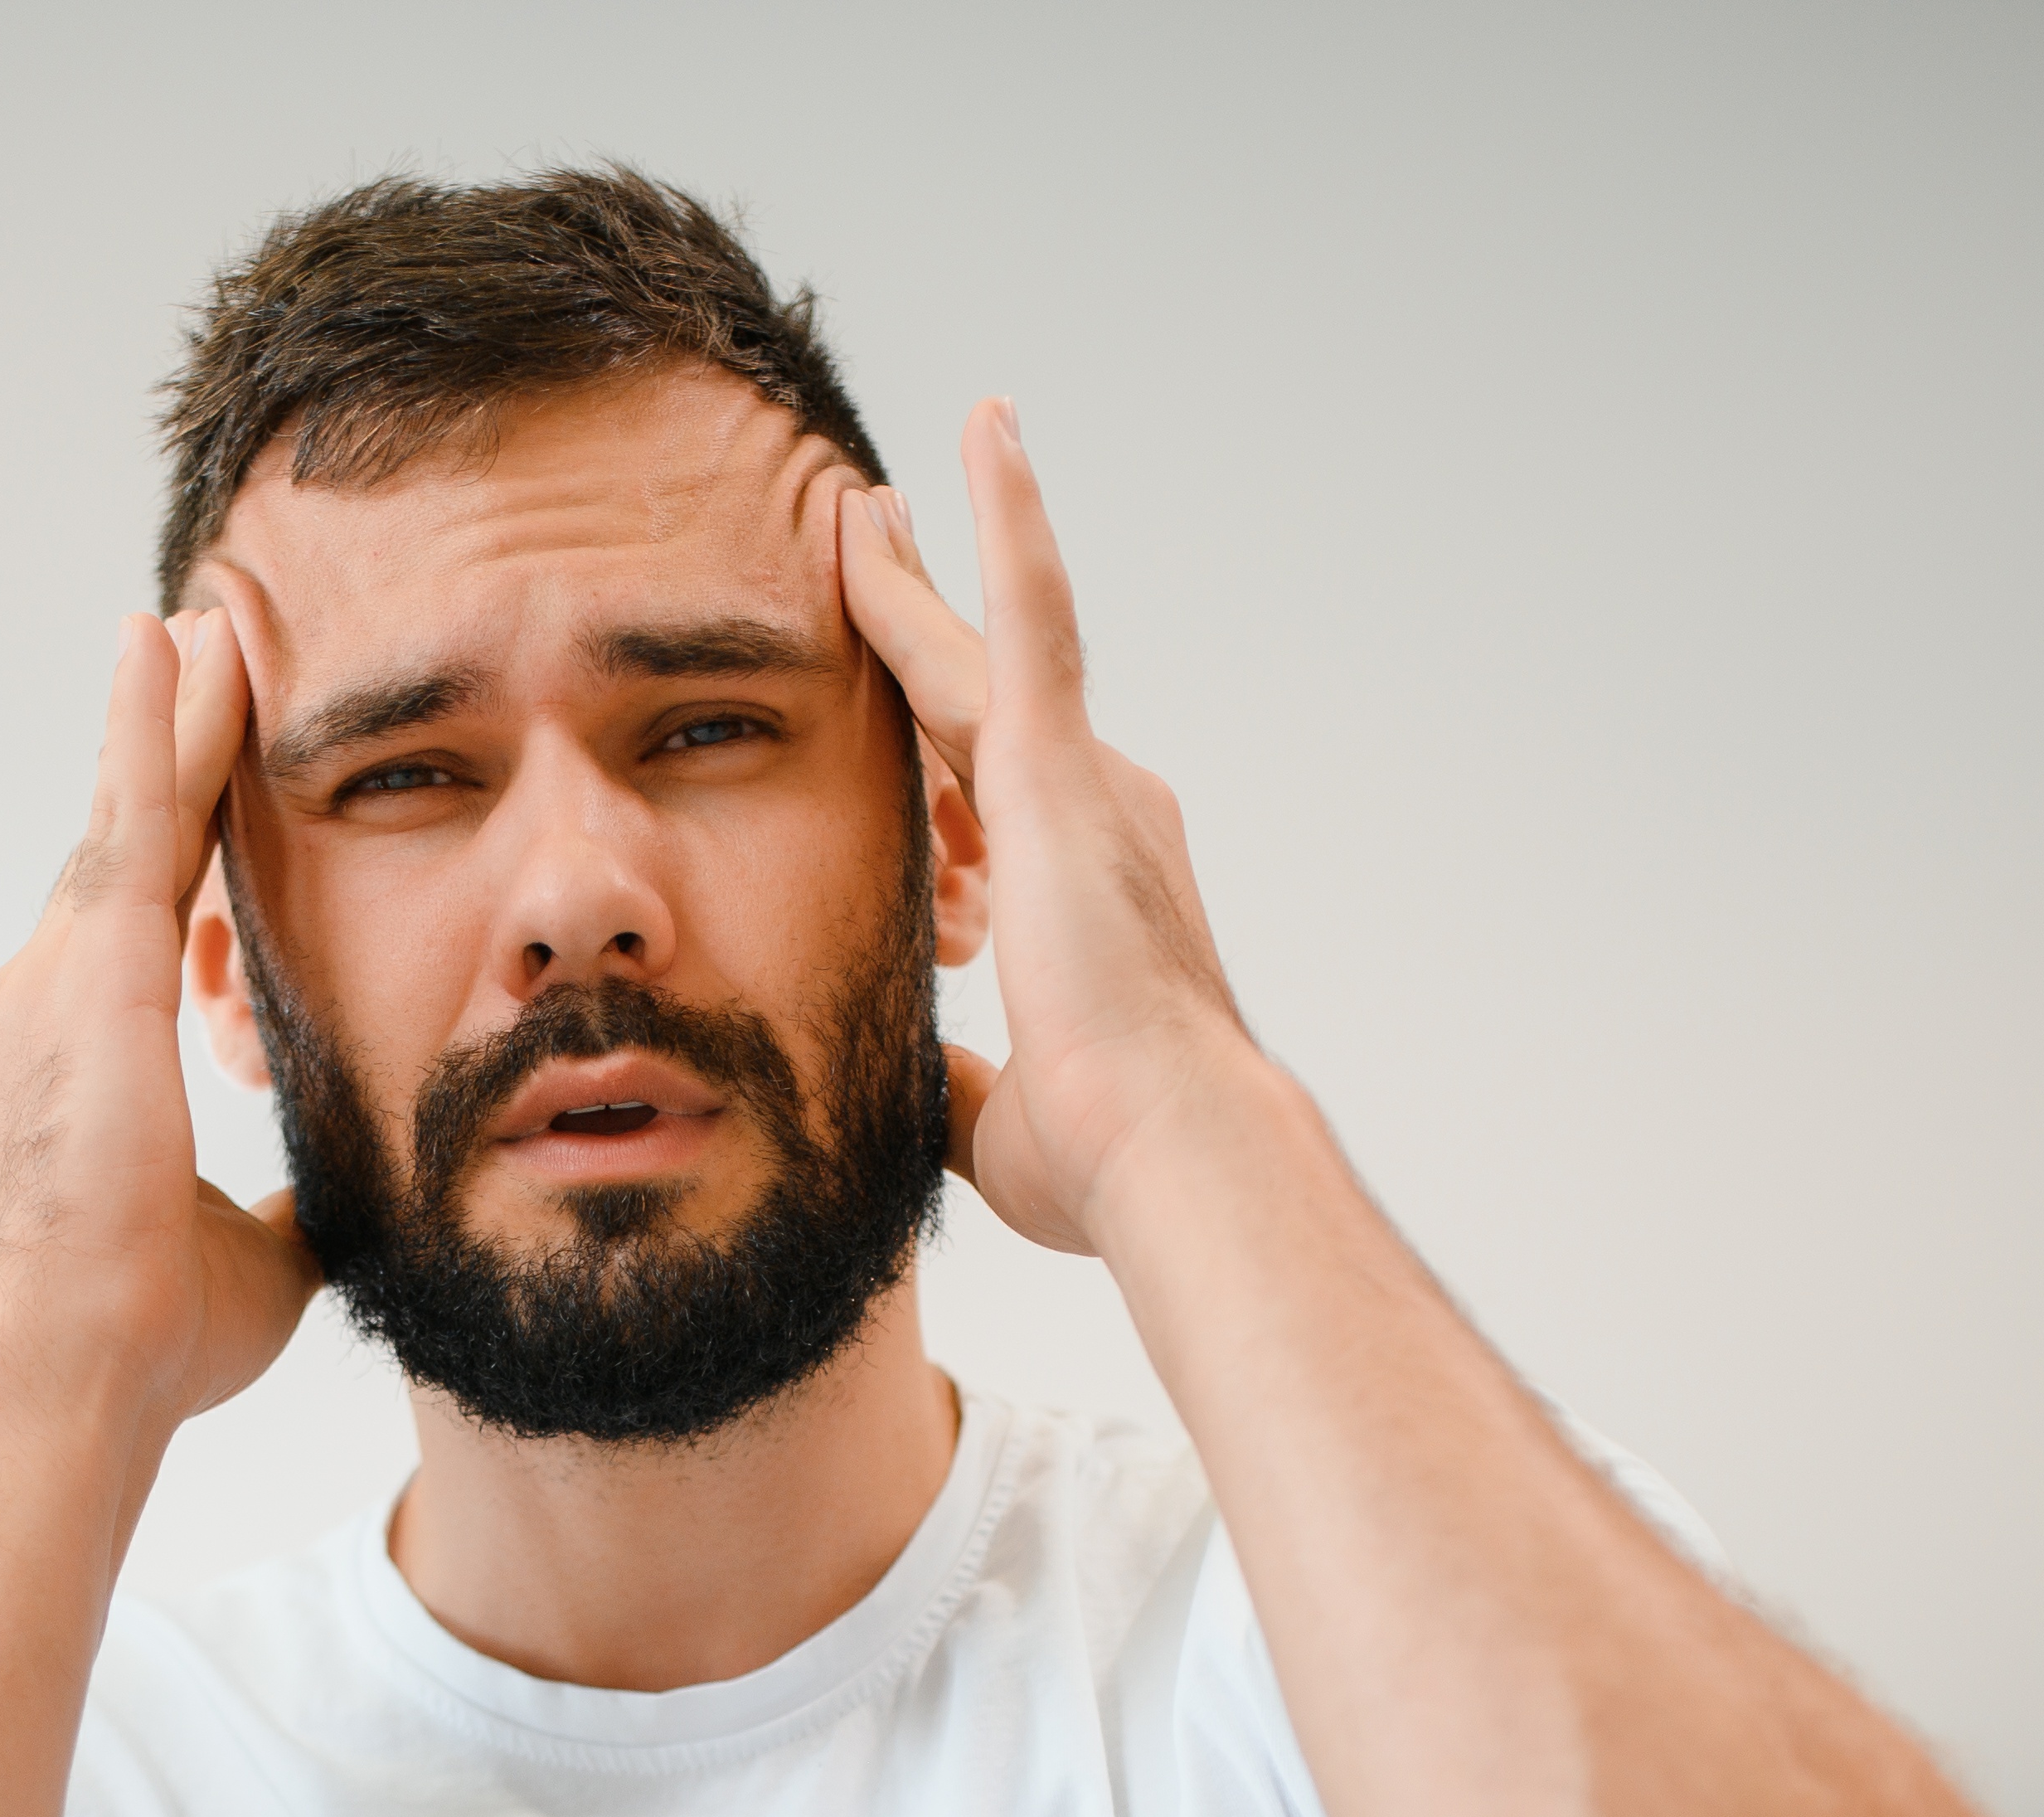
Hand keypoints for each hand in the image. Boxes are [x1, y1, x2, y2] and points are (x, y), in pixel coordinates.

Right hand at [0, 608, 319, 1425]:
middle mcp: (47, 1000)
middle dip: (161, 750)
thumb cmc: (151, 1335)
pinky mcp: (94, 966)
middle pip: (123, 847)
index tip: (197, 784)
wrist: (85, 1362)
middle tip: (188, 652)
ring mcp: (57, 977)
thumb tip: (343, 1194)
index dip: (175, 851)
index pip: (142, 925)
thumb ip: (289, 1200)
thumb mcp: (254, 1249)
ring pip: (128, 813)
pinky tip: (170, 647)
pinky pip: (133, 818)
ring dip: (166, 715)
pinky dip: (151, 727)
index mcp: (82, 1061)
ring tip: (198, 624)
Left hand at [833, 404, 1263, 1255]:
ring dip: (923, 569)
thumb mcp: (1001, 1117)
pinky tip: (983, 429)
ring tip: (873, 493)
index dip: (929, 747)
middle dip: (919, 622)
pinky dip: (1008, 519)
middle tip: (874, 539)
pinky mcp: (1063, 765)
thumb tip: (918, 1087)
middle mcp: (1098, 814)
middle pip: (972, 695)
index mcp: (1081, 891)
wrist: (1170, 1152)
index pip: (978, 796)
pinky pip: (1031, 612)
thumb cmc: (1111, 1160)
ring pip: (979, 645)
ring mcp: (1083, 782)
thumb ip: (958, 1079)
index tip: (894, 703)